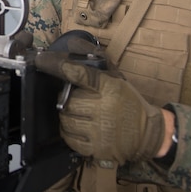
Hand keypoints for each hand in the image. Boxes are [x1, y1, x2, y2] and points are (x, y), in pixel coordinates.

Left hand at [37, 58, 164, 164]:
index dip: (57, 65)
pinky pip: (69, 138)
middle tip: (71, 99)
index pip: (79, 73)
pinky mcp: (96, 148)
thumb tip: (72, 43)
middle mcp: (104, 108)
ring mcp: (99, 130)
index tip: (42, 61)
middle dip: (65, 98)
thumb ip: (94, 60)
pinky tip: (76, 127)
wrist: (148, 134)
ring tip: (74, 113)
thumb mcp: (116, 78)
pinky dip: (68, 132)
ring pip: (66, 119)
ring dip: (65, 115)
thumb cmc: (128, 102)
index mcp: (110, 87)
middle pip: (68, 100)